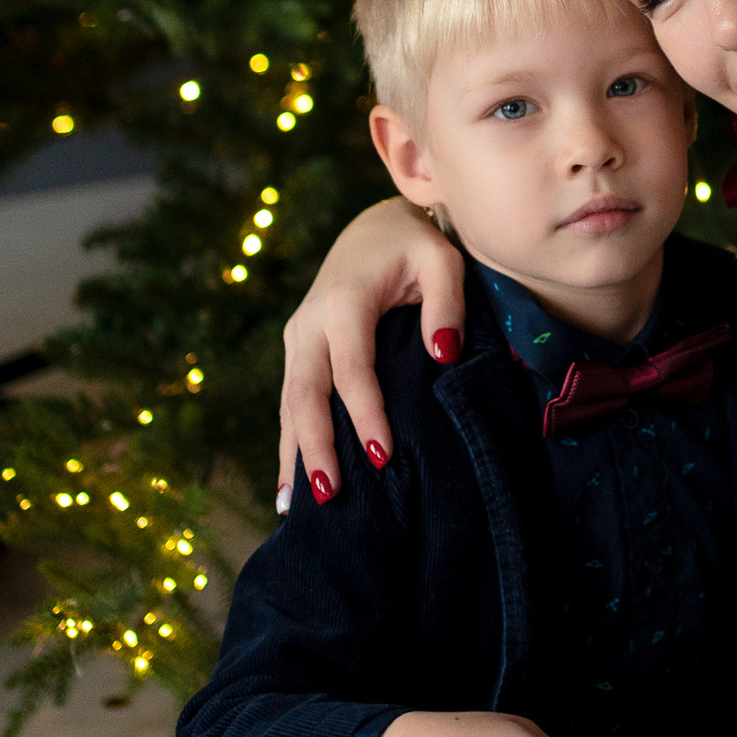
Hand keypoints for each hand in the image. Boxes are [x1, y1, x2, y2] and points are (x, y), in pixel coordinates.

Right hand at [276, 196, 466, 510]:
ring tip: (296, 508)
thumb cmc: (415, 246)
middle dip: (315, 446)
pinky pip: (289, 401)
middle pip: (305, 392)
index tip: (384, 456)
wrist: (372, 228)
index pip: (351, 368)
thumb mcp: (442, 260)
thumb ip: (447, 303)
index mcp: (345, 301)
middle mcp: (310, 322)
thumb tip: (443, 353)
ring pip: (289, 402)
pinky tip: (290, 486)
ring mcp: (297, 338)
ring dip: (293, 453)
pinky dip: (289, 442)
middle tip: (332, 495)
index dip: (365, 413)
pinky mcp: (296, 351)